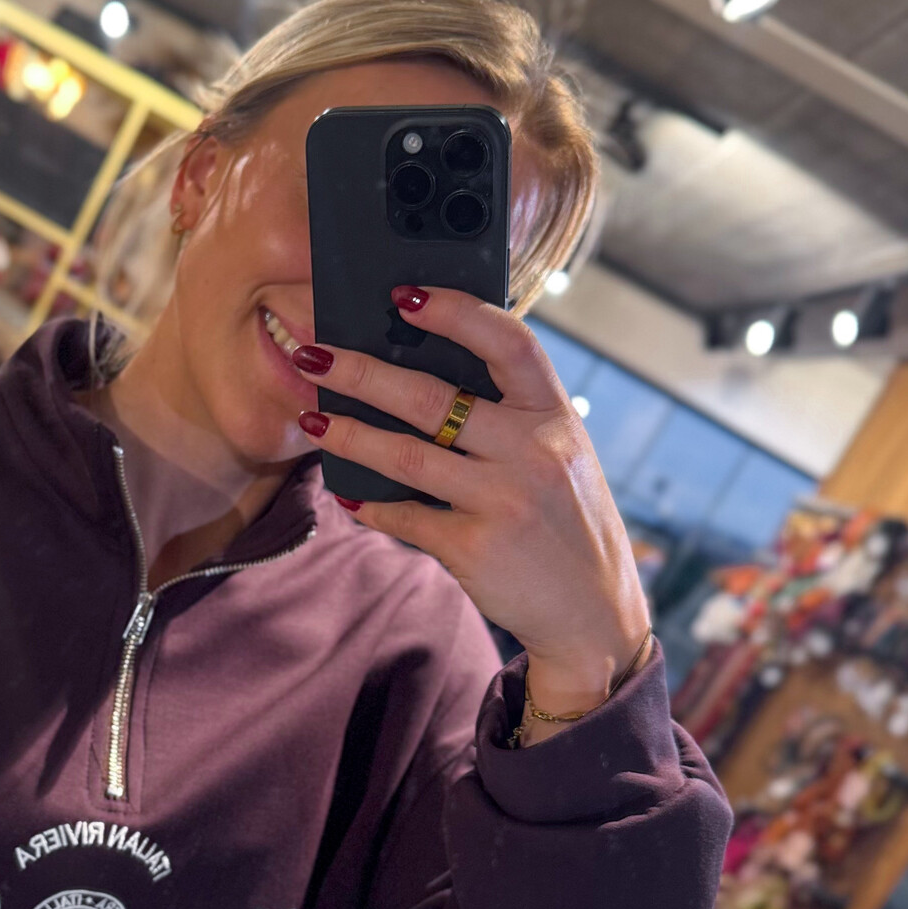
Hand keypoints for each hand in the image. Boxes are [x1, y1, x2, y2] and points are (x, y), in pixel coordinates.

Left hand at [294, 288, 648, 726]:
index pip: (509, 342)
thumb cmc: (566, 522)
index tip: (403, 295)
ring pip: (405, 456)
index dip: (455, 311)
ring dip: (349, 436)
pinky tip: (349, 495)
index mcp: (556, 415)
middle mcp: (534, 452)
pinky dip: (371, 505)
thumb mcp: (562, 456)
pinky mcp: (475, 548)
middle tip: (314, 355)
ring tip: (314, 422)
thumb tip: (422, 371)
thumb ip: (512, 417)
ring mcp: (504, 501)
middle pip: (433, 398)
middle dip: (362, 372)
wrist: (594, 613)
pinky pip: (405, 517)